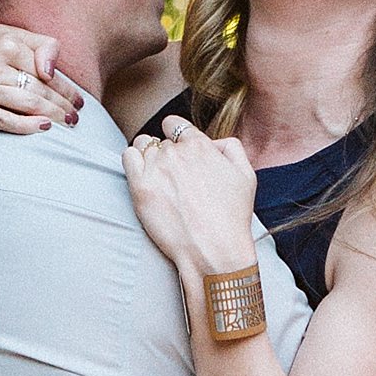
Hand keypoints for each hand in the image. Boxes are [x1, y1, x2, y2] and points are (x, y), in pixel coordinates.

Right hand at [0, 26, 82, 134]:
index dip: (66, 87)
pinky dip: (27, 126)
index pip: (46, 69)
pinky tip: (44, 128)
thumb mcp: (2, 33)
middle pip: (40, 89)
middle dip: (64, 104)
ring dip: (53, 116)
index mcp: (4, 42)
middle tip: (78, 115)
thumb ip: (35, 44)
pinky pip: (5, 120)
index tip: (78, 99)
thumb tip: (54, 69)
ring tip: (68, 123)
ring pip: (27, 105)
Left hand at [124, 114, 259, 279]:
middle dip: (167, 155)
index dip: (175, 134)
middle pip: (161, 141)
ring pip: (143, 146)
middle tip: (175, 180)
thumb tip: (214, 142)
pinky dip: (133, 162)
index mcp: (199, 146)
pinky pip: (128, 157)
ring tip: (158, 178)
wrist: (213, 250)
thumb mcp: (247, 176)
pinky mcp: (140, 187)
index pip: (175, 125)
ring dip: (148, 156)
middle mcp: (176, 152)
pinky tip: (143, 177)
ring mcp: (156, 168)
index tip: (177, 148)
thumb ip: (232, 148)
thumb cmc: (231, 219)